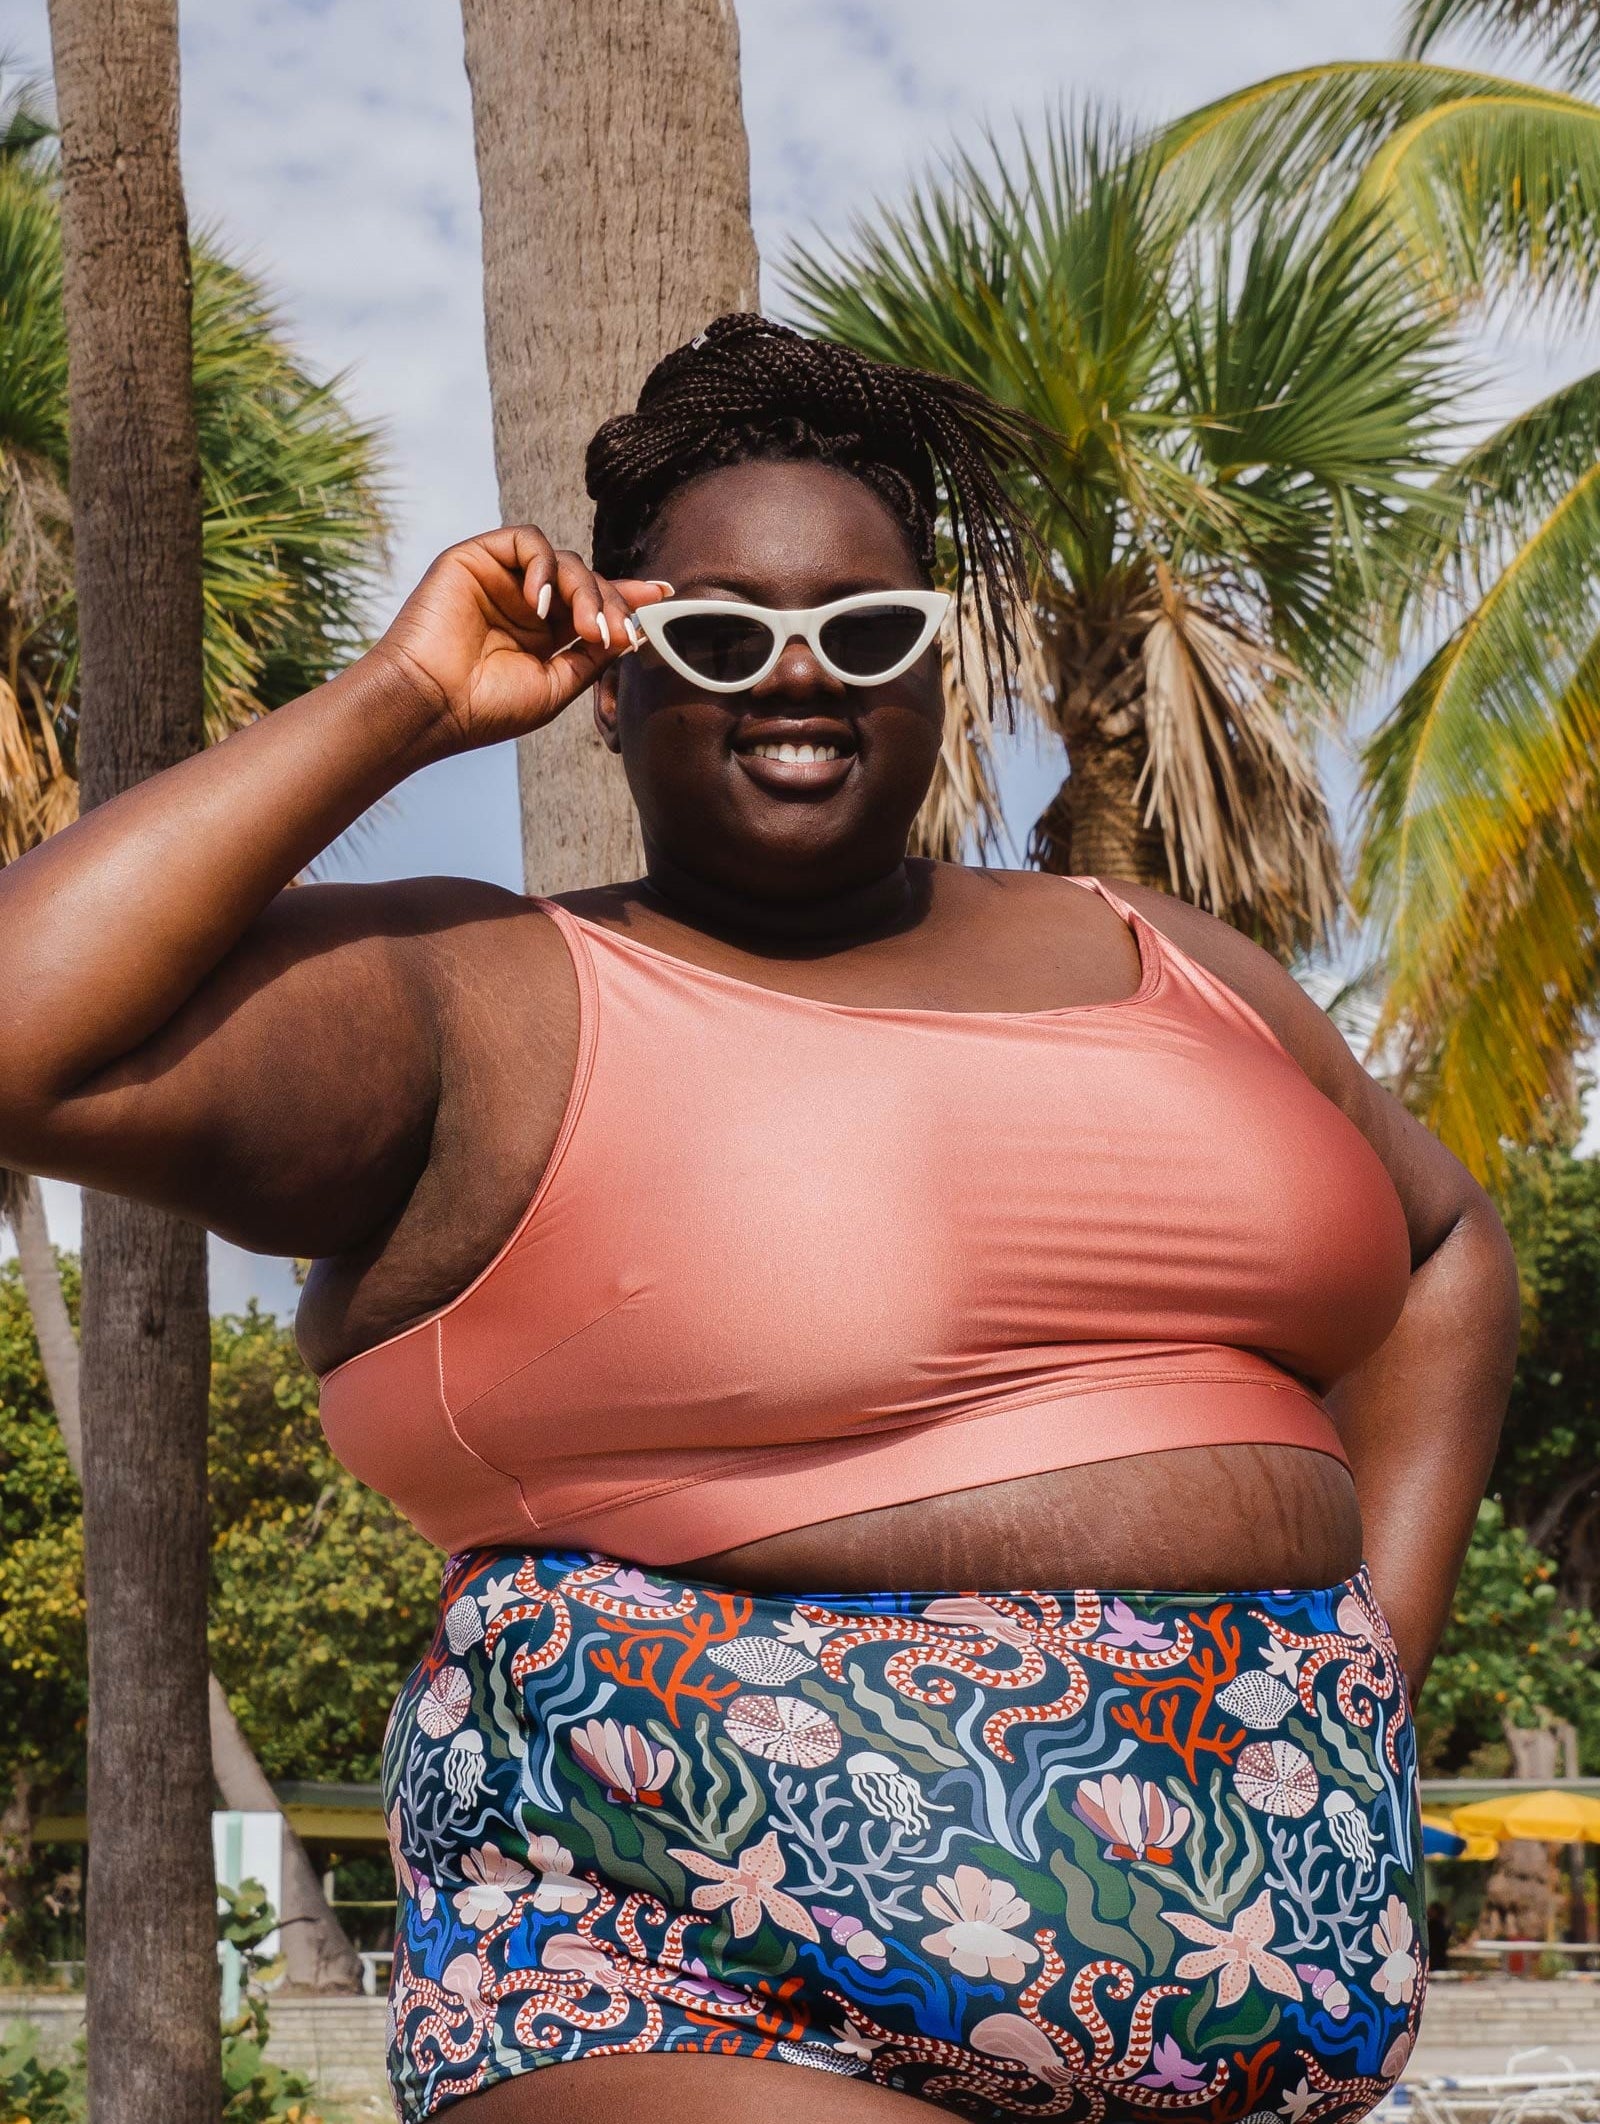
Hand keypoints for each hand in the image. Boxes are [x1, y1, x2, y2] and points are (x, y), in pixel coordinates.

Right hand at [369, 526, 670, 752]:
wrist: (431, 704)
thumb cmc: (486, 707)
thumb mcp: (556, 687)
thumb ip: (592, 657)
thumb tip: (632, 633)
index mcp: (544, 635)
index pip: (594, 604)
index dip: (629, 596)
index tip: (665, 595)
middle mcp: (525, 604)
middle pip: (588, 581)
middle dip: (612, 603)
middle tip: (614, 635)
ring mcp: (503, 580)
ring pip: (565, 560)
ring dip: (584, 589)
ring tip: (582, 628)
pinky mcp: (477, 558)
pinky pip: (527, 540)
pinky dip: (544, 566)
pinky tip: (539, 603)